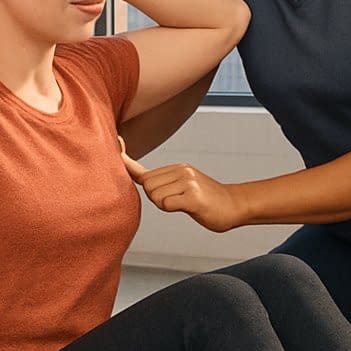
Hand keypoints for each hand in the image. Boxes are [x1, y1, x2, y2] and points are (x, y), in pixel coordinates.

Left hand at [119, 139, 243, 232]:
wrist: (235, 205)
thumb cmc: (206, 200)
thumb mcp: (183, 186)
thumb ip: (162, 184)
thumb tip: (141, 181)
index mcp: (176, 168)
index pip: (142, 169)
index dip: (124, 160)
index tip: (115, 141)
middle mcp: (181, 170)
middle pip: (147, 186)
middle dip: (156, 198)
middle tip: (176, 201)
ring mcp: (188, 181)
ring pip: (155, 196)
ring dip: (165, 205)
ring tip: (184, 204)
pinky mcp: (193, 196)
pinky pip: (166, 204)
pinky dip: (172, 209)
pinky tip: (188, 207)